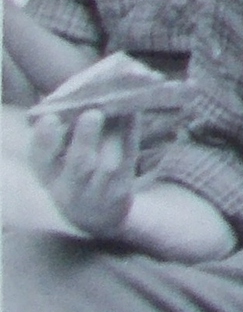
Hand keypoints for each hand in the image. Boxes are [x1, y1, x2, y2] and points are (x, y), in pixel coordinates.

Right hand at [26, 105, 138, 237]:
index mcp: (48, 176)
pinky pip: (129, 159)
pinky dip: (132, 134)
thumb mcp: (57, 165)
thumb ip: (62, 136)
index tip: (50, 118)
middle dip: (85, 139)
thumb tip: (79, 93)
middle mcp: (69, 188)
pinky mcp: (122, 190)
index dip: (44, 140)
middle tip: (93, 114)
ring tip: (120, 106)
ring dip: (116, 133)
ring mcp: (98, 192)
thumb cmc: (74, 178)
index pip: (40, 159)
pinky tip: (134, 111)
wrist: (95, 218)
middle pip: (78, 165)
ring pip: (110, 163)